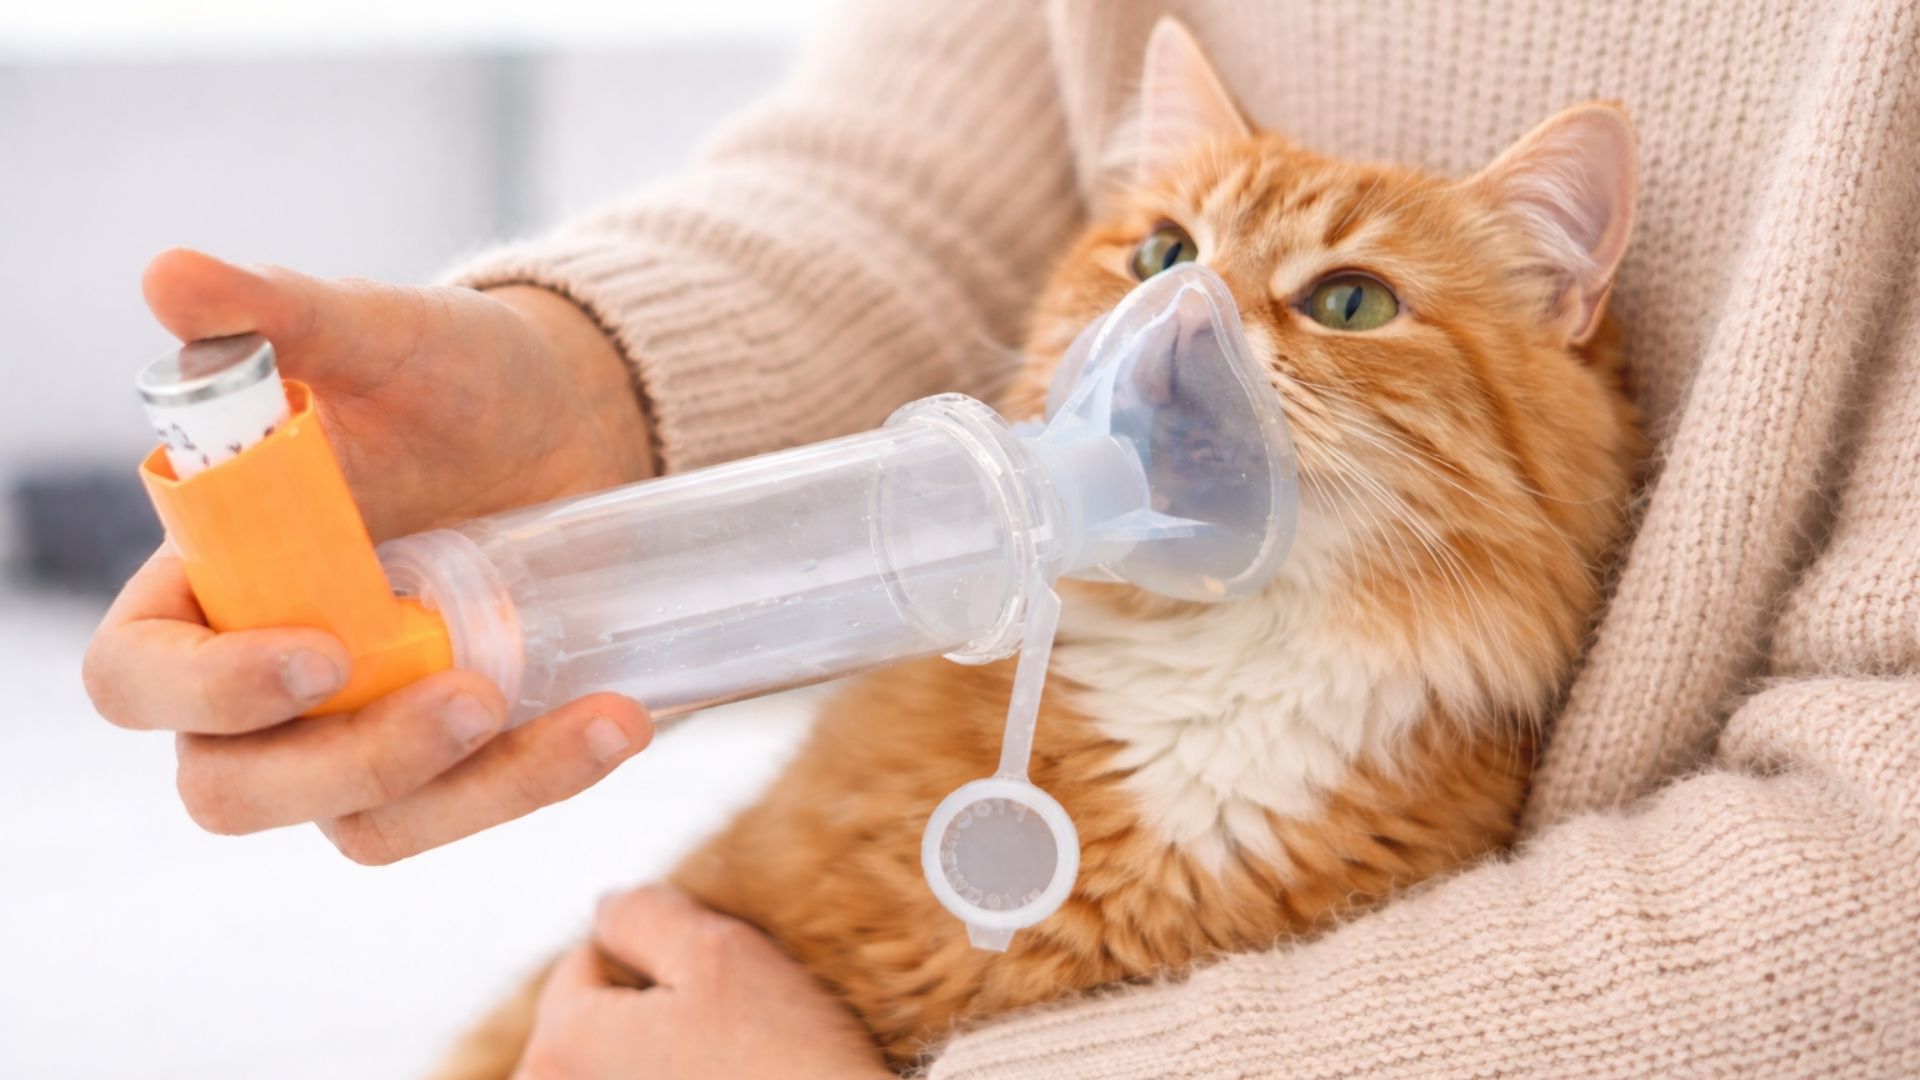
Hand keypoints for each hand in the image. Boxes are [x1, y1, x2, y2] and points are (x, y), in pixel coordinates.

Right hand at [82, 249, 657, 863]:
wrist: (569, 421)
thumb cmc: (452, 375)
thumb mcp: (384, 335)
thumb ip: (280, 312)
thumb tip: (169, 278)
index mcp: (208, 580)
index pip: (136, 674)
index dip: (205, 687)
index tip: (321, 652)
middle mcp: (267, 677)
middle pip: (233, 787)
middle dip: (347, 764)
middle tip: (474, 695)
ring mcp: (360, 730)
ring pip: (365, 824)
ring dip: (474, 793)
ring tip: (594, 717)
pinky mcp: (455, 757)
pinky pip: (469, 809)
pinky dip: (544, 782)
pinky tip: (620, 721)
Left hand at [517, 886, 894, 1079]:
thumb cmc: (783, 1064)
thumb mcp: (717, 951)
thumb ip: (644, 913)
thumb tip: (606, 909)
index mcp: (561, 1045)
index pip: (585, 961)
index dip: (658, 956)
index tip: (718, 989)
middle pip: (591, 1023)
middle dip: (649, 1013)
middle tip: (729, 1031)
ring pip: (619, 1067)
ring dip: (662, 1059)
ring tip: (731, 1069)